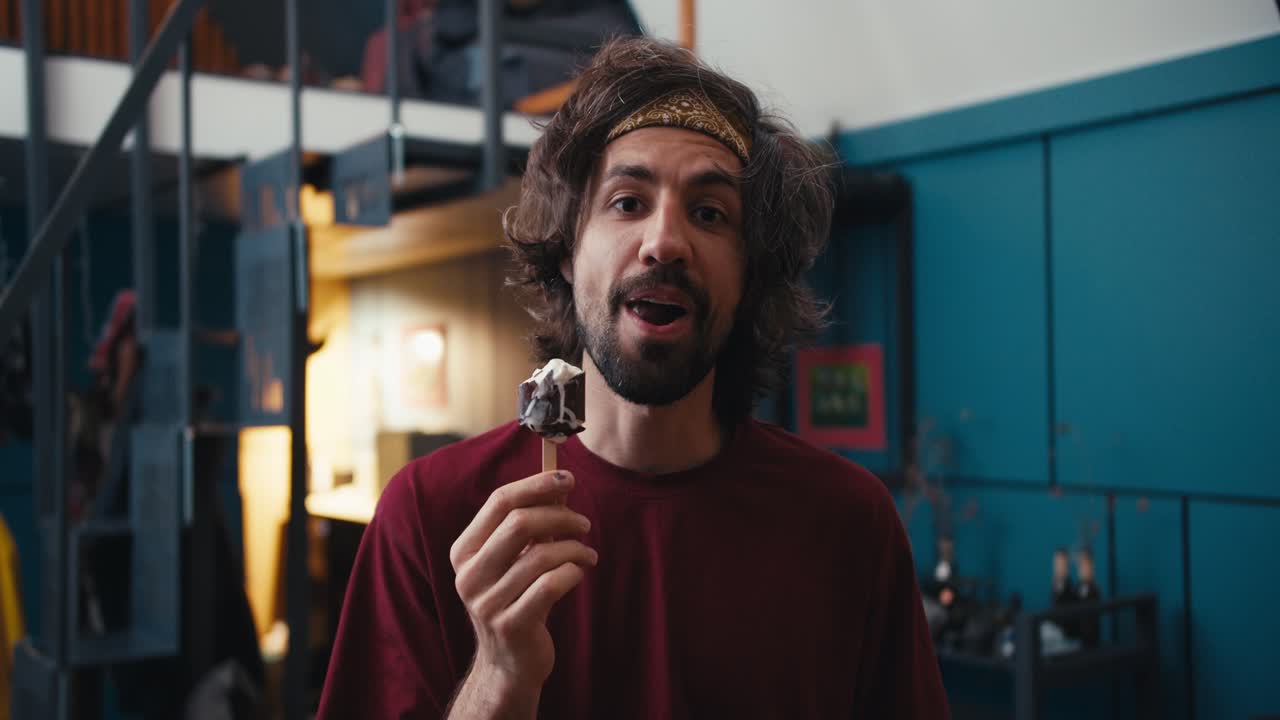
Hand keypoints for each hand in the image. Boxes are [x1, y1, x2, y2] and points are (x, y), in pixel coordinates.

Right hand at [447, 471, 595, 717]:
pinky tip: (578, 574)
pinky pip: (552, 584)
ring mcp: (487, 602)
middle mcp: (469, 575)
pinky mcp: (511, 624)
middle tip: (584, 523)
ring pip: (542, 555)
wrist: (508, 665)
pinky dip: (573, 573)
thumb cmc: (516, 601)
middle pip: (519, 522)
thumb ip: (528, 527)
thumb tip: (560, 484)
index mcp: (464, 551)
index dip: (536, 484)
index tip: (567, 478)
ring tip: (588, 554)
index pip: (499, 501)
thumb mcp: (513, 562)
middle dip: (561, 515)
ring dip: (575, 548)